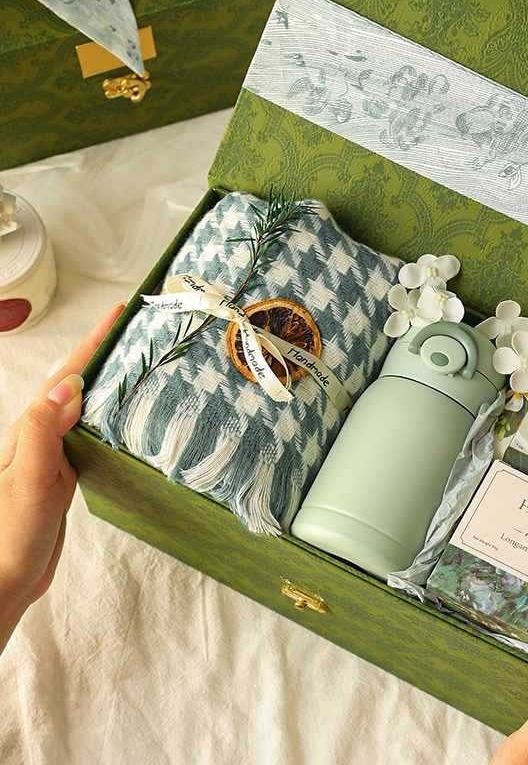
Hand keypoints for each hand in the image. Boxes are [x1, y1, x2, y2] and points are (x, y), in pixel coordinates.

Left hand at [0, 304, 123, 652]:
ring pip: (89, 403)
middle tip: (144, 332)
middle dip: (107, 351)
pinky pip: (95, 428)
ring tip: (145, 362)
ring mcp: (56, 450)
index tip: (121, 315)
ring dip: (112, 378)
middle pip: (79, 380)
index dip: (94, 343)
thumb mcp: (28, 481)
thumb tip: (69, 384)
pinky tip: (132, 414)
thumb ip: (42, 432)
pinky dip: (114, 412)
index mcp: (34, 427)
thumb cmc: (13, 534)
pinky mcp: (69, 469)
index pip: (67, 375)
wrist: (6, 579)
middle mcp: (44, 432)